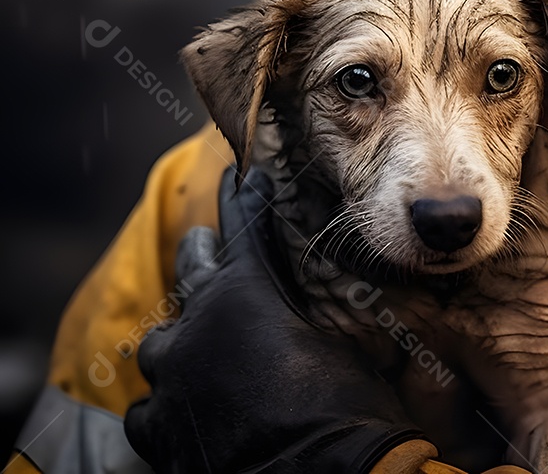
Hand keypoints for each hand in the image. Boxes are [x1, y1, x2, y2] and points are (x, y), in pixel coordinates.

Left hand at [125, 166, 426, 472]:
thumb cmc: (340, 405)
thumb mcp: (336, 341)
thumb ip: (307, 309)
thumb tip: (320, 294)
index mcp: (241, 292)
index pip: (240, 225)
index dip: (243, 196)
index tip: (242, 173)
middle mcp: (195, 327)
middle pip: (191, 268)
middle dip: (204, 250)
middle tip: (210, 239)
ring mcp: (170, 382)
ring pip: (159, 340)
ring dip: (181, 332)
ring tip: (196, 335)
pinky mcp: (158, 432)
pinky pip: (149, 405)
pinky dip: (167, 397)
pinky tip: (183, 401)